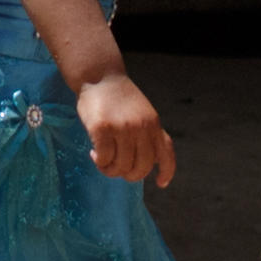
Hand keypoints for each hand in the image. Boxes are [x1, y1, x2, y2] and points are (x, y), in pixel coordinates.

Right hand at [76, 71, 173, 187]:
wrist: (99, 76)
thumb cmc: (119, 98)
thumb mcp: (143, 113)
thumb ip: (148, 134)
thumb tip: (150, 163)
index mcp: (154, 125)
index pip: (166, 155)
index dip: (166, 172)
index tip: (161, 183)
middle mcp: (141, 128)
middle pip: (141, 168)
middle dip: (128, 175)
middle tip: (116, 168)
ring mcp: (122, 128)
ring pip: (121, 167)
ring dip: (109, 170)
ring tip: (102, 161)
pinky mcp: (103, 128)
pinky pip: (104, 159)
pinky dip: (99, 162)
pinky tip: (93, 153)